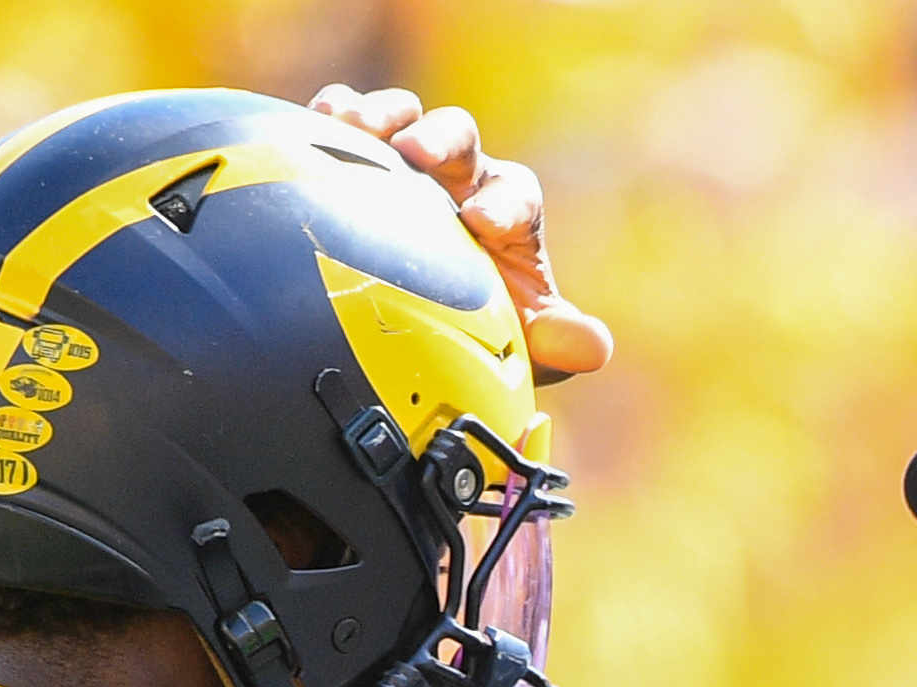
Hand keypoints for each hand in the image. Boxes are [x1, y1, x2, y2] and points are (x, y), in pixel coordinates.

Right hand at [309, 85, 613, 380]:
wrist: (408, 317)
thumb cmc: (472, 322)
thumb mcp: (513, 336)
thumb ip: (552, 338)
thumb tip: (595, 348)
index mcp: (505, 212)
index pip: (515, 194)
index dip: (502, 203)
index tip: (480, 223)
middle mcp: (460, 175)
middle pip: (459, 139)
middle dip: (441, 139)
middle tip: (415, 153)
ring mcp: (407, 158)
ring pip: (404, 116)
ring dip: (384, 113)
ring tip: (355, 125)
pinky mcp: (360, 151)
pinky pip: (350, 116)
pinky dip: (338, 109)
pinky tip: (321, 118)